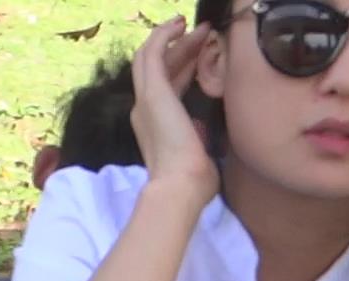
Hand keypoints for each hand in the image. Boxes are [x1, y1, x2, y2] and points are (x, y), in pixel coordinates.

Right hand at [130, 18, 216, 209]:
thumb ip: (198, 139)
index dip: (184, 68)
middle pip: (157, 67)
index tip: (201, 56)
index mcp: (155, 125)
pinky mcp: (152, 92)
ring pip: (152, 56)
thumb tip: (204, 131)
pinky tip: (178, 24)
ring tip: (194, 26)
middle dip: (180, 48)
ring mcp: (145, 100)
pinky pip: (152, 52)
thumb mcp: (198, 155)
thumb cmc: (194, 181)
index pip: (168, 87)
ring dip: (173, 39)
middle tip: (202, 34)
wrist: (181, 187)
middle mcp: (144, 110)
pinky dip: (163, 35)